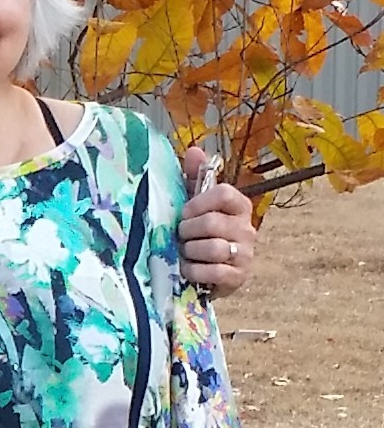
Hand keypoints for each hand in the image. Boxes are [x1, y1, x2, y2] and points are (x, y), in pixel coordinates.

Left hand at [178, 146, 257, 298]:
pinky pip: (214, 272)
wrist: (208, 271)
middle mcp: (247, 228)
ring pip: (213, 248)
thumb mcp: (195, 203)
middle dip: (187, 230)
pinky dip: (194, 271)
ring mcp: (246, 254)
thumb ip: (194, 177)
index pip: (224, 193)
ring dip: (189, 251)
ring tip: (184, 251)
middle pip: (212, 223)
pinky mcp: (239, 277)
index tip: (184, 211)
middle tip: (179, 234)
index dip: (198, 202)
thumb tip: (195, 150)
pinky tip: (188, 269)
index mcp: (238, 205)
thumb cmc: (199, 231)